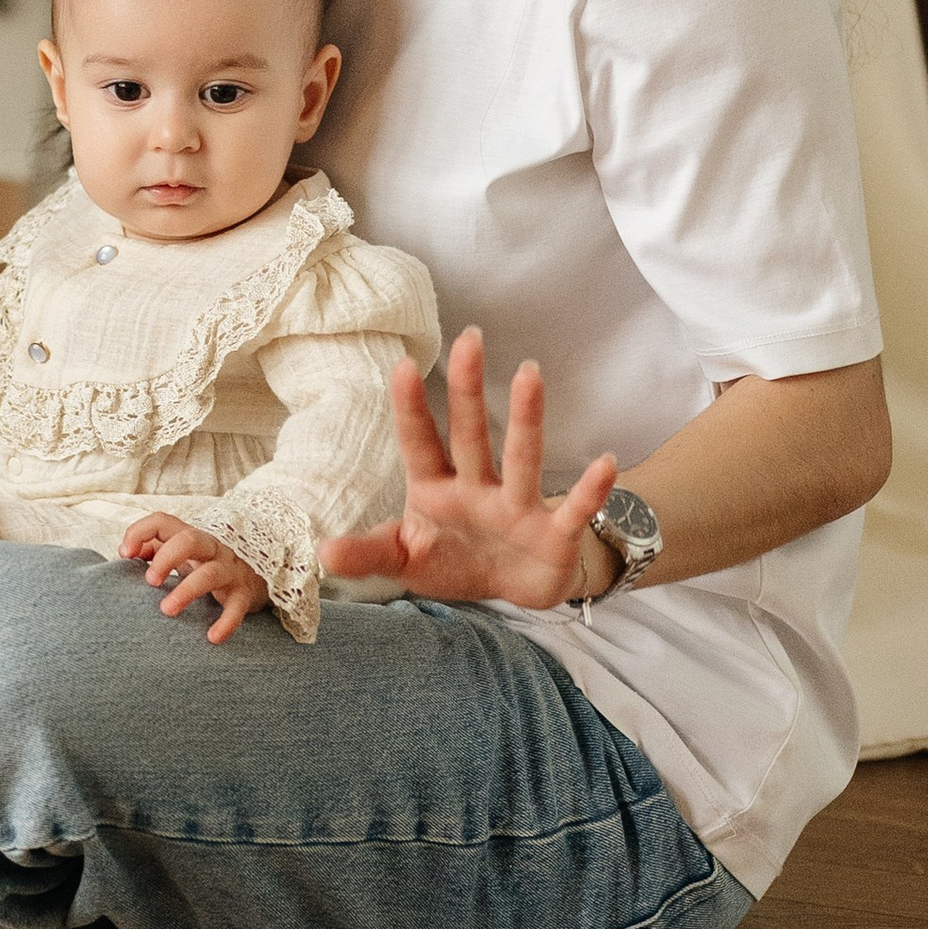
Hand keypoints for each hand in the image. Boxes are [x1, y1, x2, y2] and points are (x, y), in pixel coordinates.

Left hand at [121, 512, 270, 644]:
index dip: (140, 532)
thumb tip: (126, 552)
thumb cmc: (207, 563)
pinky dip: (226, 622)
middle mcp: (210, 549)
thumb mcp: (181, 553)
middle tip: (150, 581)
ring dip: (186, 591)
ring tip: (167, 610)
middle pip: (189, 540)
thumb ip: (153, 549)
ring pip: (209, 574)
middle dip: (166, 558)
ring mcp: (229, 570)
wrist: (258, 574)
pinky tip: (212, 637)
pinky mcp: (244, 593)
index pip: (163, 522)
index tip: (125, 554)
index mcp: (190, 537)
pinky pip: (236, 607)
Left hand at [321, 329, 618, 610]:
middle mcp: (477, 488)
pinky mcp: (554, 534)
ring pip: (522, 457)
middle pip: (470, 434)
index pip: (419, 443)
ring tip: (530, 372)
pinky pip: (574, 508)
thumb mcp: (406, 561)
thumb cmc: (454, 560)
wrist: (513, 589)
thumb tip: (322, 551)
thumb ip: (369, 553)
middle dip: (467, 390)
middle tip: (468, 339)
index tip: (398, 364)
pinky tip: (605, 463)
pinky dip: (590, 490)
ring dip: (527, 418)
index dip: (409, 408)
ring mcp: (517, 507)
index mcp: (435, 489)